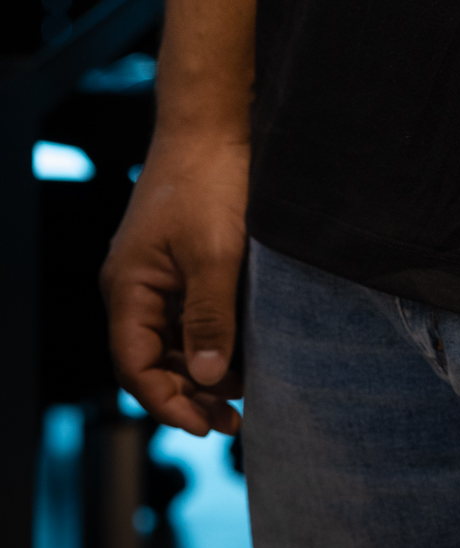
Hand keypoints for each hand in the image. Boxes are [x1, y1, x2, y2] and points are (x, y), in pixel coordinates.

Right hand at [100, 132, 248, 436]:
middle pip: (152, 359)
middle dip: (188, 393)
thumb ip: (210, 316)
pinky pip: (187, 314)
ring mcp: (157, 274)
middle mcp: (134, 287)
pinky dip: (211, 338)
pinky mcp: (180, 262)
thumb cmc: (209, 180)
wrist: (213, 123)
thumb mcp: (216, 253)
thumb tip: (205, 378)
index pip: (136, 366)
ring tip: (243, 391)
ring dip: (202, 369)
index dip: (168, 402)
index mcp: (128, 288)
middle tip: (233, 419)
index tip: (207, 424)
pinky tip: (242, 352)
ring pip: (172, 340)